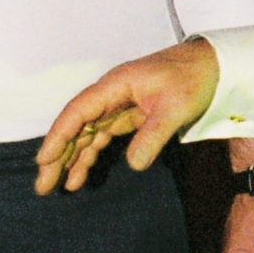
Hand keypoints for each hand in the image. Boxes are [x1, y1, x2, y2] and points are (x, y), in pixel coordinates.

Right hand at [35, 40, 219, 193]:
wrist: (211, 65)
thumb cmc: (192, 78)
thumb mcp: (175, 107)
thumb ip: (153, 135)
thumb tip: (134, 164)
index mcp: (115, 85)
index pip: (78, 112)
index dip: (59, 136)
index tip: (44, 160)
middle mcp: (110, 95)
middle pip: (75, 127)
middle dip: (57, 156)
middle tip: (42, 185)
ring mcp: (117, 106)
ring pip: (85, 135)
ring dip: (70, 160)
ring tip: (56, 187)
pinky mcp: (128, 117)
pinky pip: (101, 138)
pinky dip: (90, 156)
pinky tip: (79, 176)